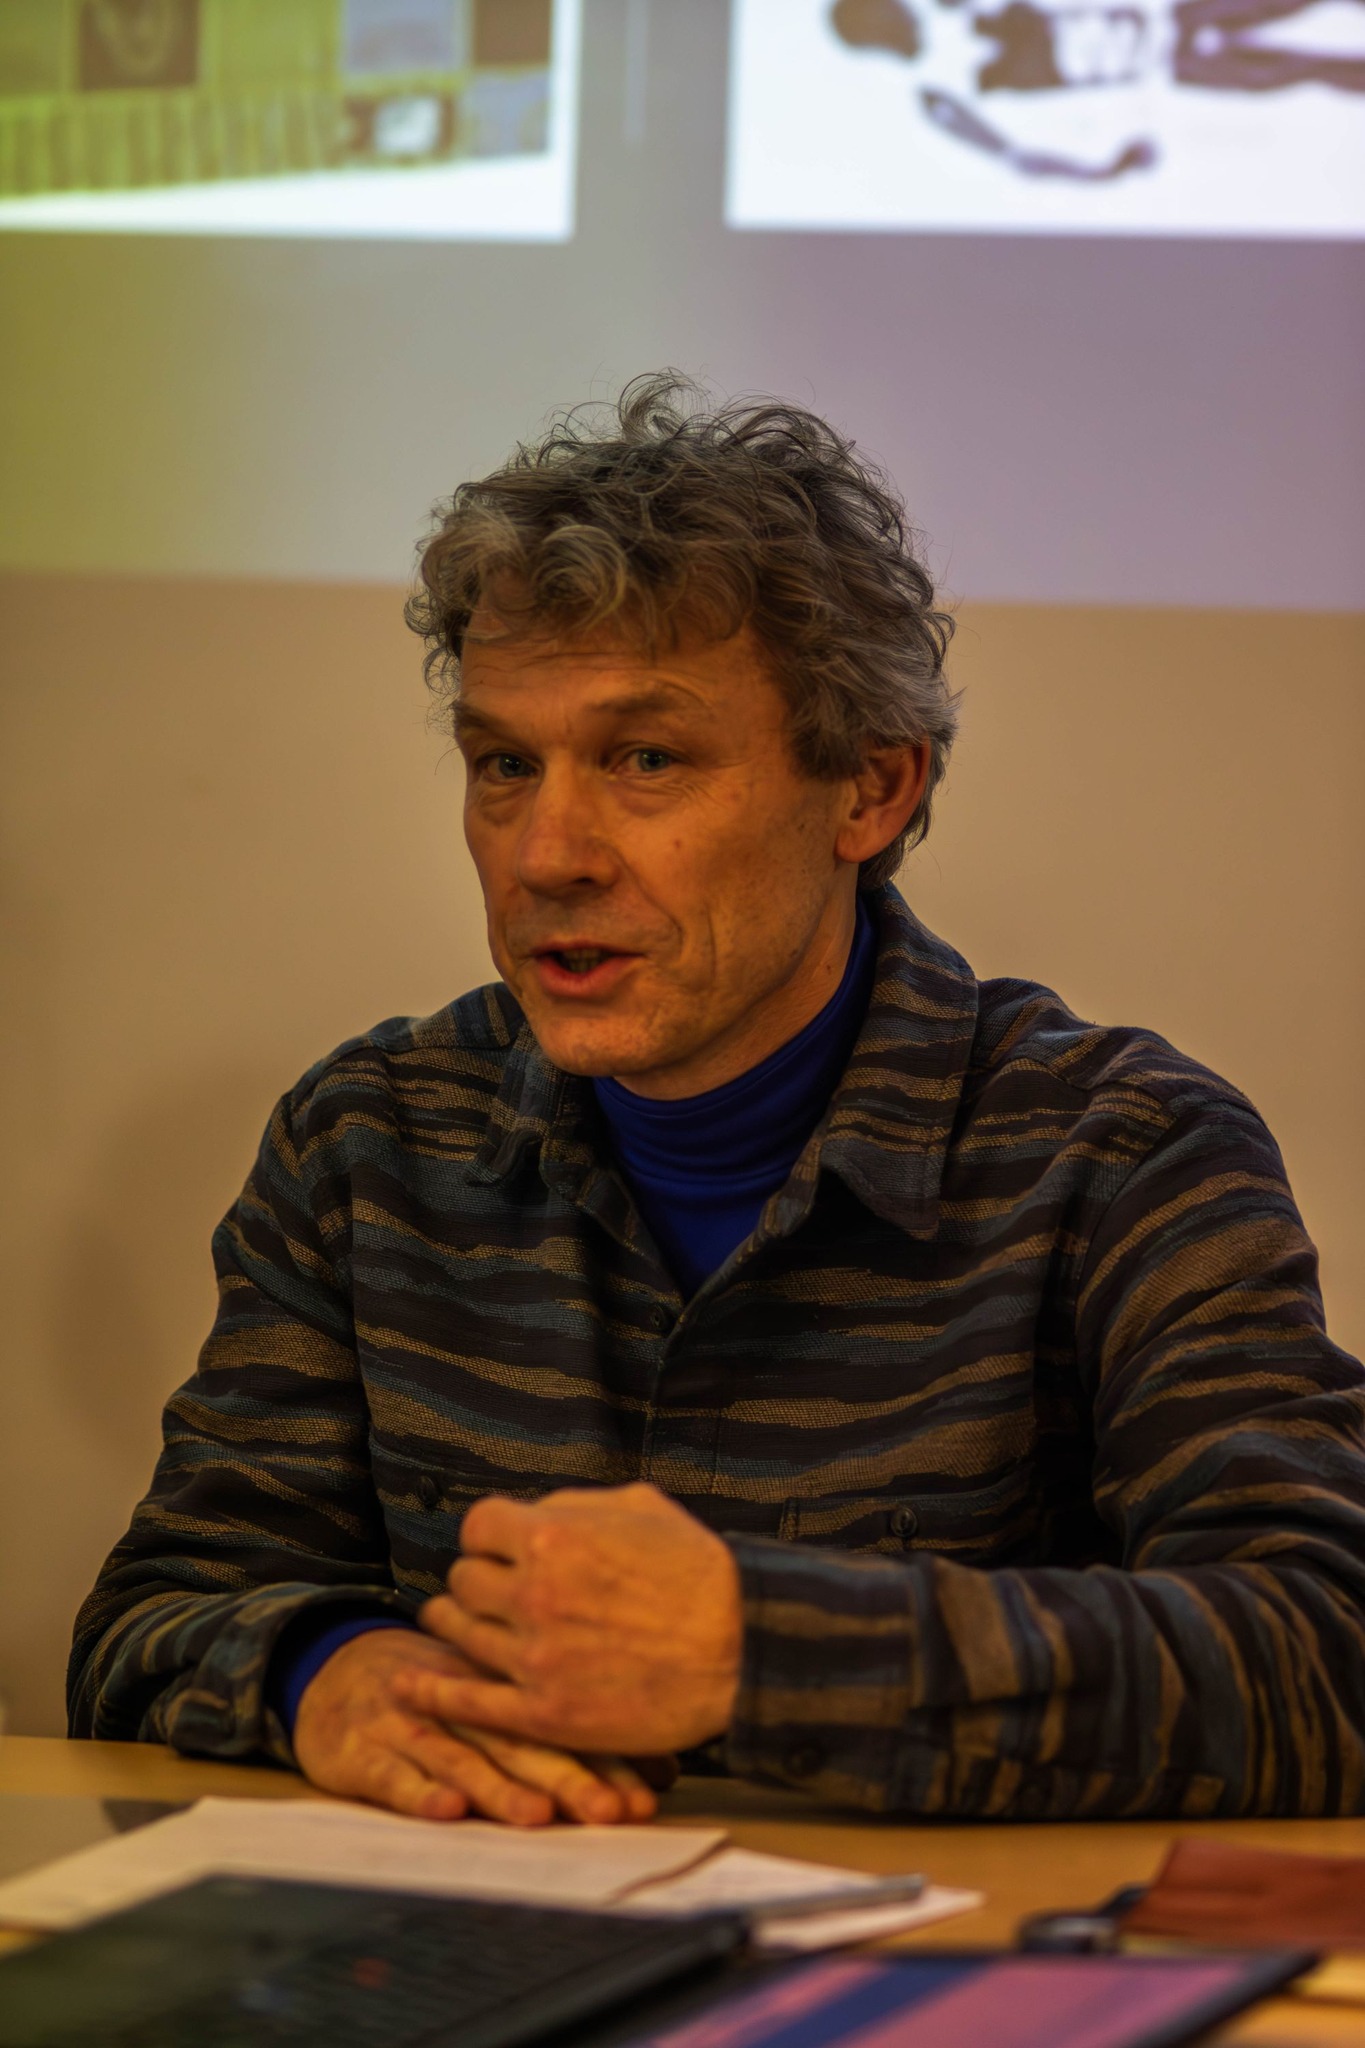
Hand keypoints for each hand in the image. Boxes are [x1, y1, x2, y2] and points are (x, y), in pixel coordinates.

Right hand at [292, 1625, 666, 1824]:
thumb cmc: (439, 1690)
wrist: (334, 1668)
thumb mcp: (500, 1695)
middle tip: (613, 1812)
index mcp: (501, 1689)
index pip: (561, 1722)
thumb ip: (571, 1724)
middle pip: (521, 1742)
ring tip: (538, 1815)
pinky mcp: (362, 1750)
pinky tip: (445, 1811)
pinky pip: (391, 1774)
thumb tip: (665, 1768)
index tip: (651, 1791)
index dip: (605, 1758)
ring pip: (462, 1757)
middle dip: (570, 1779)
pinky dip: (417, 1792)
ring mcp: (411, 1726)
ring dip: (500, 1788)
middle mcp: (462, 1705)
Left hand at [392, 1482, 742, 1754]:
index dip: (490, 1536)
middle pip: (466, 1580)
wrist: (741, 1646)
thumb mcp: (639, 1507)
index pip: (479, 1526)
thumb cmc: (699, 1571)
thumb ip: (575, 1504)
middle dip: (478, 1580)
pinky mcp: (545, 1712)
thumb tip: (534, 1510)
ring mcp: (535, 1657)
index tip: (500, 1547)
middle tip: (491, 1589)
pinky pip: (470, 1701)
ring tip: (446, 1621)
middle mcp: (533, 1592)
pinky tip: (409, 1686)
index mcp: (553, 1534)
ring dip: (454, 1625)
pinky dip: (434, 1693)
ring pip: (462, 1634)